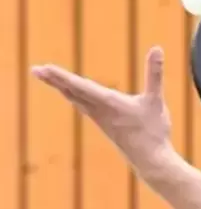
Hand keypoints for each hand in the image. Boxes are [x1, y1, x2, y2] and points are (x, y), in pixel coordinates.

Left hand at [30, 46, 177, 177]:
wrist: (150, 160)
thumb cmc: (153, 131)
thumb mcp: (156, 99)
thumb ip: (155, 74)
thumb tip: (157, 48)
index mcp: (109, 103)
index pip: (80, 86)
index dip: (62, 76)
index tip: (45, 68)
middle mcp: (99, 111)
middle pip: (72, 92)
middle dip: (54, 80)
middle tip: (35, 69)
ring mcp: (100, 119)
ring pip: (75, 99)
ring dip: (61, 87)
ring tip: (48, 77)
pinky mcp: (104, 125)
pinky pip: (83, 106)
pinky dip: (72, 95)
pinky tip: (70, 94)